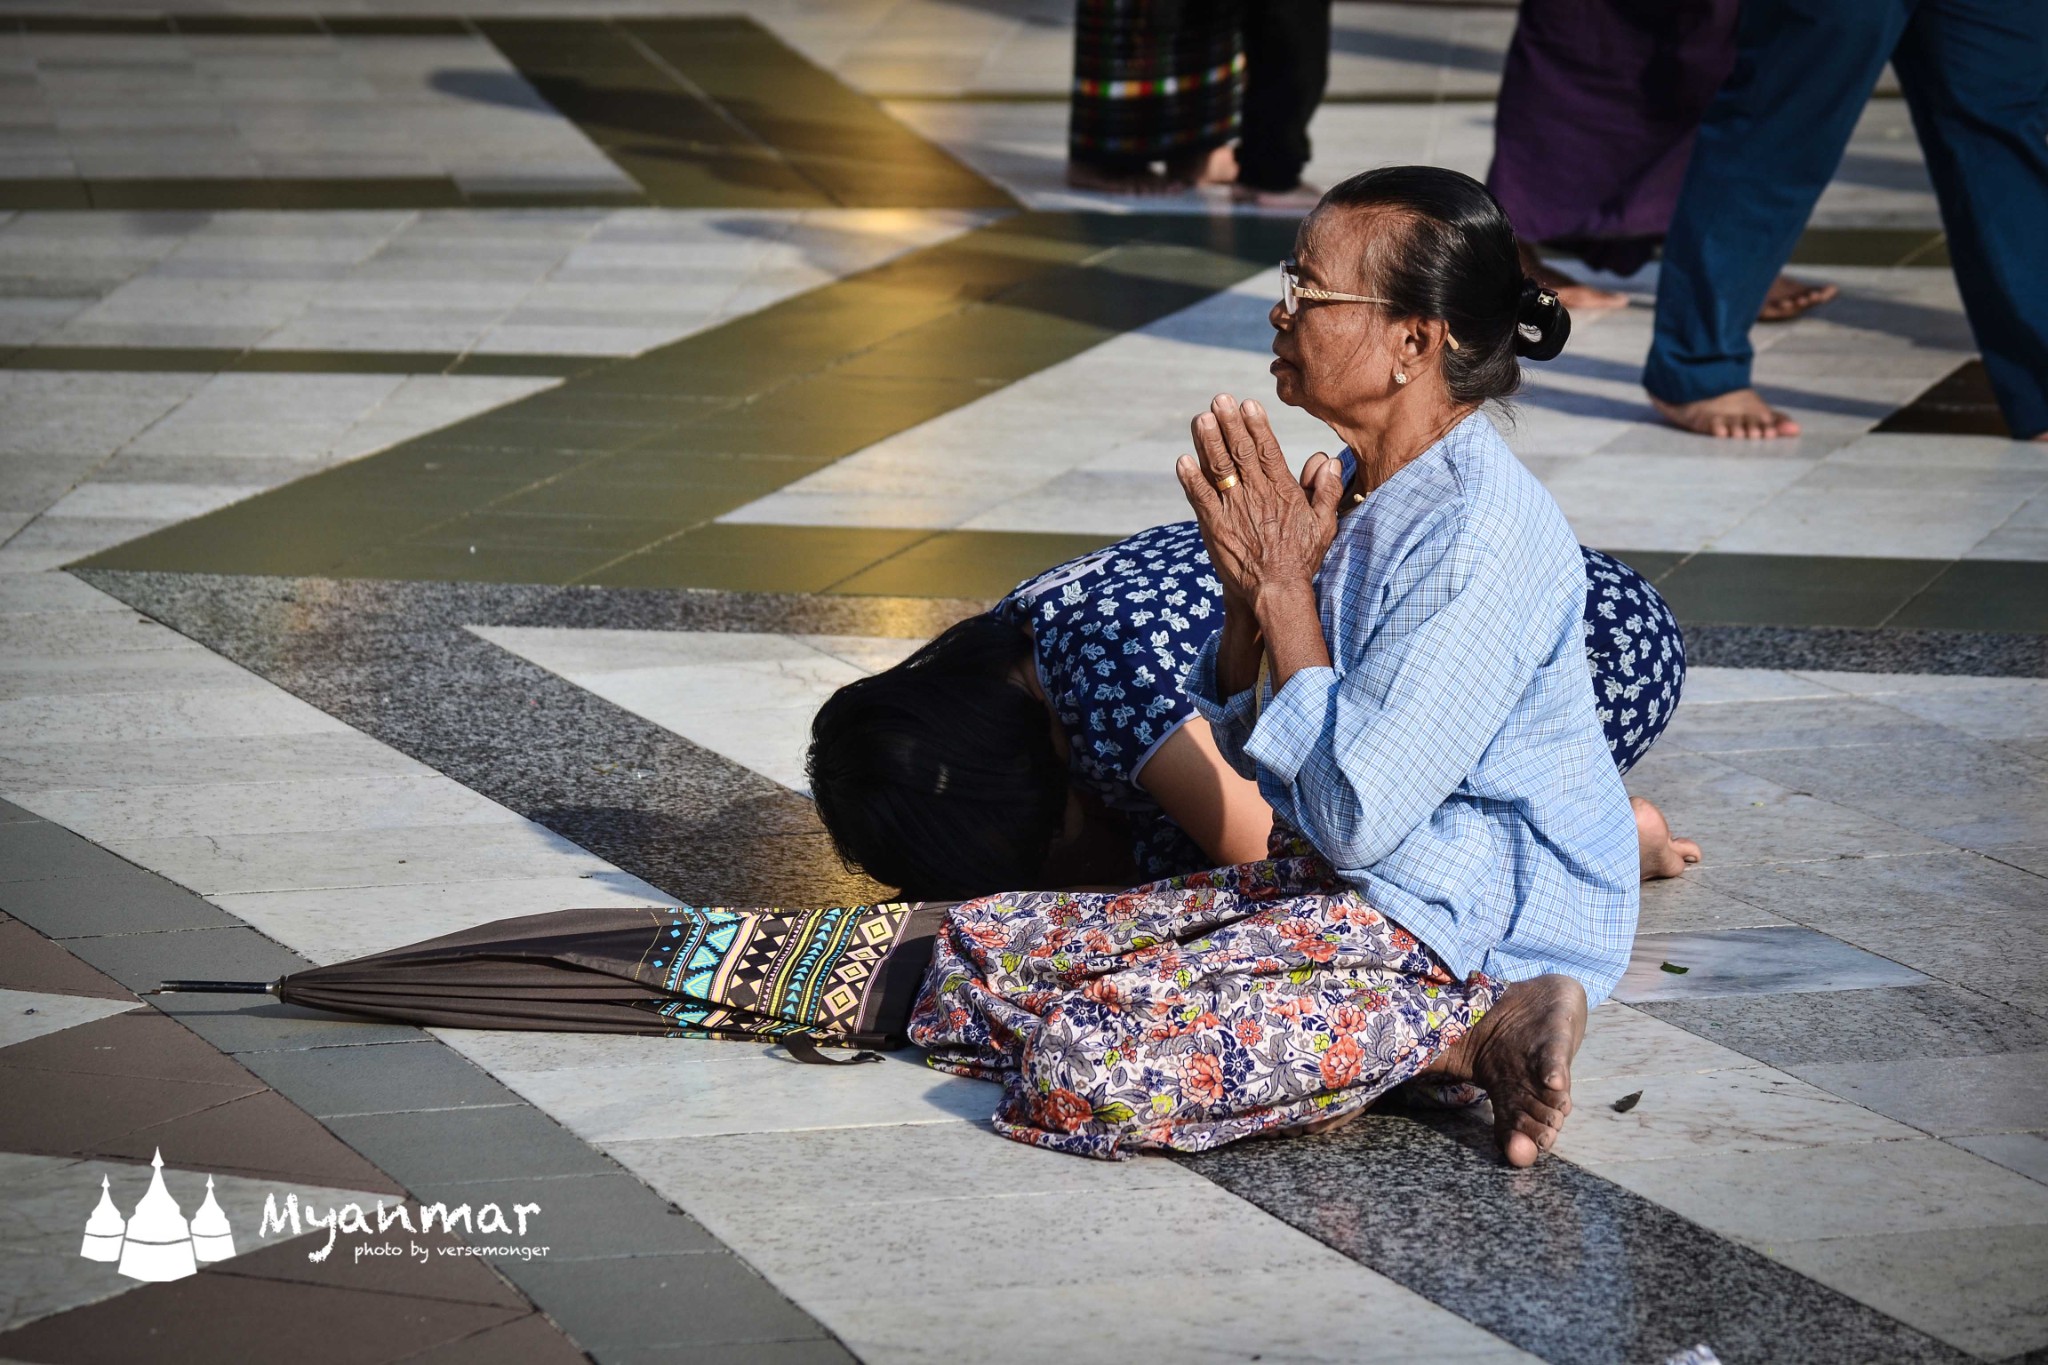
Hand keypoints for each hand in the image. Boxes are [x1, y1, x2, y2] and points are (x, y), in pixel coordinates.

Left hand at [1176, 394, 1341, 613]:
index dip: (1256, 426)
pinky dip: (1190, 480)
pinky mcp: (1215, 528)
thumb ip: (1326, 490)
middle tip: (1219, 400)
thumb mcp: (1324, 524)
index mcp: (1282, 491)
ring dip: (1207, 443)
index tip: (1246, 404)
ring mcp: (1234, 510)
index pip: (1267, 450)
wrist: (1277, 590)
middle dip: (1229, 424)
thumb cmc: (1302, 558)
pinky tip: (1181, 461)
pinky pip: (1201, 499)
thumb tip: (1328, 460)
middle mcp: (1257, 495)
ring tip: (1200, 419)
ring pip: (1219, 470)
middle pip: (1240, 453)